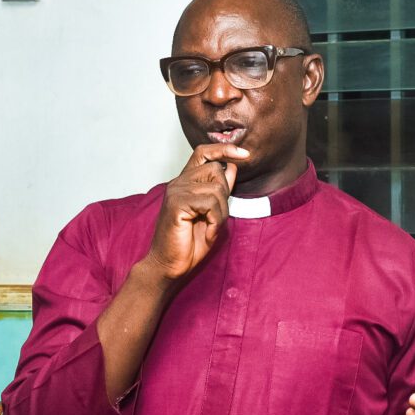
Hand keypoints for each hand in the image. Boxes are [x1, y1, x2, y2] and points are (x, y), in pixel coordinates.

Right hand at [144, 143, 248, 281]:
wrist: (170, 266)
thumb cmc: (190, 243)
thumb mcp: (213, 213)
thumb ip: (220, 190)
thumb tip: (232, 166)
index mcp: (185, 182)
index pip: (204, 152)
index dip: (224, 149)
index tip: (245, 154)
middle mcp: (179, 182)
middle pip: (216, 170)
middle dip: (225, 195)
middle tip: (216, 219)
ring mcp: (176, 191)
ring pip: (216, 188)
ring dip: (221, 212)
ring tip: (210, 227)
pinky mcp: (176, 203)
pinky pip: (210, 203)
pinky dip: (215, 221)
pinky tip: (207, 233)